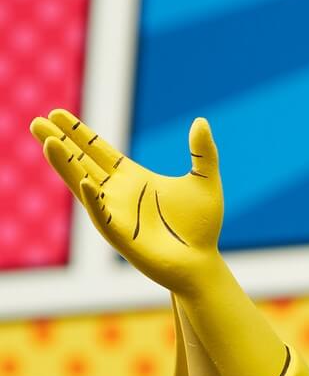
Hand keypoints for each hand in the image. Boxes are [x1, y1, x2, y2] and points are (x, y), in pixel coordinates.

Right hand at [30, 110, 224, 293]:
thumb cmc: (201, 226)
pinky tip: (86, 183)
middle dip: (61, 143)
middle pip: (83, 163)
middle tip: (37, 121)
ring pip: (84, 186)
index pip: (99, 150)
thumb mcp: (205, 182)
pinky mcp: (122, 237)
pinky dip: (95, 201)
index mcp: (132, 178)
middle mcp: (117, 194)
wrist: (202, 262)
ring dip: (67, 166)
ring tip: (48, 143)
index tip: (58, 113)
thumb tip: (200, 121)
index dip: (79, 132)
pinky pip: (104, 217)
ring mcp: (116, 215)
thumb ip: (202, 153)